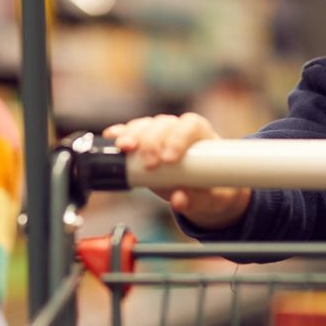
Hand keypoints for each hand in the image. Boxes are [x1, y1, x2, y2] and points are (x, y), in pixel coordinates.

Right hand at [103, 113, 249, 229]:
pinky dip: (121, 134)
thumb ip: (199, 200)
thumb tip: (179, 201)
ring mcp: (159, 134)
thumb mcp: (214, 198)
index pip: (189, 126)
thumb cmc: (213, 190)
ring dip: (133, 135)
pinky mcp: (143, 144)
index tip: (170, 160)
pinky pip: (130, 133)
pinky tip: (111, 137)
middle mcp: (178, 129)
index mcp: (201, 134)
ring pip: (145, 126)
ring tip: (125, 149)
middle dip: (153, 142)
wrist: (204, 192)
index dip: (178, 138)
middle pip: (164, 124)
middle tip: (150, 164)